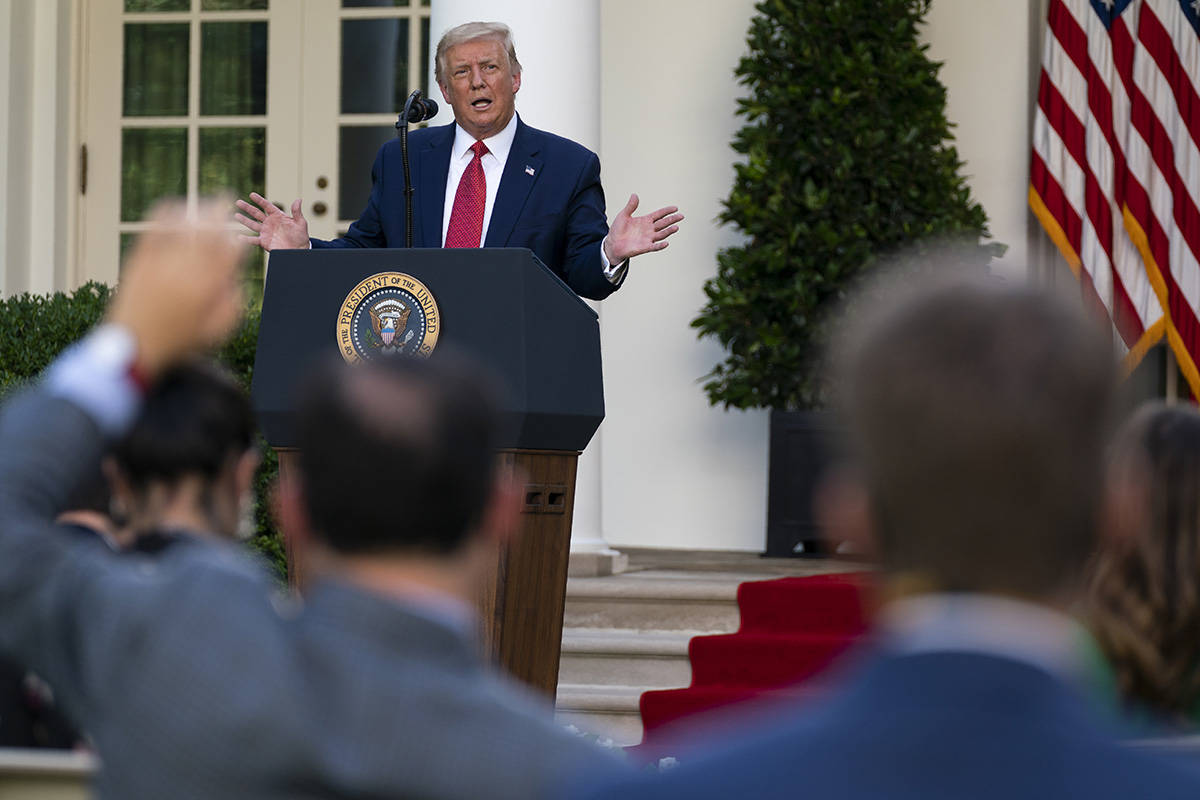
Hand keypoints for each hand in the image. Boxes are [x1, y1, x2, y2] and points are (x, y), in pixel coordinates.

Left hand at [107, 198, 246, 377]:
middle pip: (208, 230)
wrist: (133, 347)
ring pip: (182, 224)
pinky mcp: (140, 260)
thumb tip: (236, 279)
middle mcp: (187, 269)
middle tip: (227, 198)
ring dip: (195, 209)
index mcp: (210, 287)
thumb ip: (234, 304)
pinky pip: (154, 228)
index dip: (239, 240)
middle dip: (220, 211)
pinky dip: (166, 214)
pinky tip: (174, 208)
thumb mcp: (218, 331)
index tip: (241, 237)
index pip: (231, 251)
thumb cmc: (179, 342)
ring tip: (203, 203)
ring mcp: (162, 262)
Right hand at [235, 193, 309, 250]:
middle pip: (256, 213)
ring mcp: (266, 232)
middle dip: (247, 208)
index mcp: (278, 216)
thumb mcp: (300, 223)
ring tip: (235, 215)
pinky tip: (239, 237)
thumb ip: (297, 212)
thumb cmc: (301, 235)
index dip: (259, 200)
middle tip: (238, 202)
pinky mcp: (264, 241)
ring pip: (252, 224)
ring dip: (244, 220)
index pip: (267, 206)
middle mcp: (269, 223)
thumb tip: (299, 200)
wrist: (299, 250)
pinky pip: (253, 240)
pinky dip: (246, 239)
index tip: (251, 194)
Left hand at [603, 194, 682, 263]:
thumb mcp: (623, 215)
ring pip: (661, 234)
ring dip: (669, 231)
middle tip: (681, 216)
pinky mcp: (644, 247)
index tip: (675, 208)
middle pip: (663, 223)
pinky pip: (654, 247)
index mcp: (645, 220)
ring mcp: (648, 239)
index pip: (659, 215)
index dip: (667, 211)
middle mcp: (649, 229)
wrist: (613, 244)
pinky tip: (666, 243)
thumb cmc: (618, 230)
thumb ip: (630, 206)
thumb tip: (634, 195)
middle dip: (672, 220)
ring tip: (676, 227)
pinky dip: (660, 245)